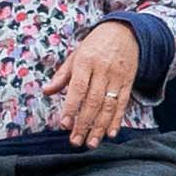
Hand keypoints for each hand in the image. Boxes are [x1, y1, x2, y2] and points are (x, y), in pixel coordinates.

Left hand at [41, 20, 142, 146]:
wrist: (126, 32)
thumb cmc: (96, 45)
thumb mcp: (76, 55)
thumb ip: (62, 75)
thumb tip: (47, 92)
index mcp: (85, 62)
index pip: (78, 88)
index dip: (71, 107)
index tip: (64, 124)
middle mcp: (103, 70)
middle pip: (93, 101)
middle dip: (84, 124)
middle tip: (75, 141)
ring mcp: (117, 77)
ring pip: (109, 105)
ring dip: (100, 127)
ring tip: (91, 143)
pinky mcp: (128, 82)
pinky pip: (123, 103)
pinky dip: (117, 120)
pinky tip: (111, 133)